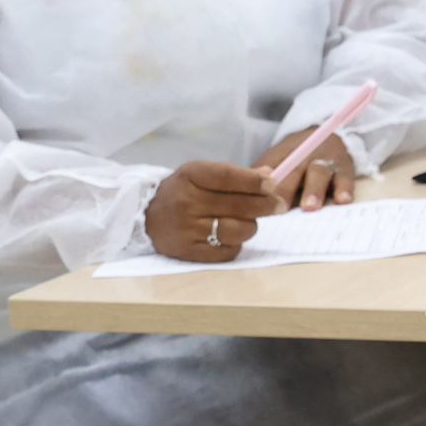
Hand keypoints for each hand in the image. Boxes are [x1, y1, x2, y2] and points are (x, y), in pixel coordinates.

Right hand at [145, 159, 281, 261]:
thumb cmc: (182, 192)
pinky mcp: (188, 251)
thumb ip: (235, 175)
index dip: (253, 182)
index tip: (273, 186)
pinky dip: (235, 244)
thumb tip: (270, 176)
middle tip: (279, 206)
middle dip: (265, 206)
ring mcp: (187, 228)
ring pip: (237, 230)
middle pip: (238, 205)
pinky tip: (231, 237)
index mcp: (190, 176)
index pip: (227, 177)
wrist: (146, 216)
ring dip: (250, 226)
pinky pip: (227, 251)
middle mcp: (186, 202)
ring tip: (248, 222)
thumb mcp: (201, 174)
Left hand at [258, 128, 359, 207]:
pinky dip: (344, 189)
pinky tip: (342, 200)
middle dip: (287, 189)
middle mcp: (305, 155)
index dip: (265, 185)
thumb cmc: (297, 155)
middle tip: (281, 207)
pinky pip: (346, 179)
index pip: (272, 169)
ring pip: (320, 173)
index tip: (259, 201)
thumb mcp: (277, 158)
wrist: (330, 133)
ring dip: (314, 189)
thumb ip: (261, 174)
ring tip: (310, 206)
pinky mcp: (346, 169)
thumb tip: (242, 194)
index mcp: (283, 154)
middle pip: (294, 170)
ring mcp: (327, 161)